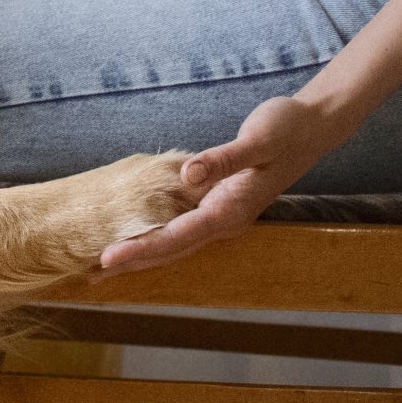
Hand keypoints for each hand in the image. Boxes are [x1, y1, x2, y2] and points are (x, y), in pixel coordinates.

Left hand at [92, 93, 346, 274]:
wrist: (312, 127)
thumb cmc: (285, 130)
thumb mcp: (257, 140)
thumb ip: (223, 160)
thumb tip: (188, 175)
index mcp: (229, 211)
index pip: (175, 237)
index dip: (139, 250)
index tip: (106, 259)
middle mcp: (224, 220)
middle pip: (170, 249)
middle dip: (131, 263)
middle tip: (88, 274)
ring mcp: (222, 214)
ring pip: (174, 242)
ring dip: (140, 253)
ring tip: (104, 264)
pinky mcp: (219, 202)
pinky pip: (180, 225)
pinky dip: (155, 233)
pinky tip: (136, 234)